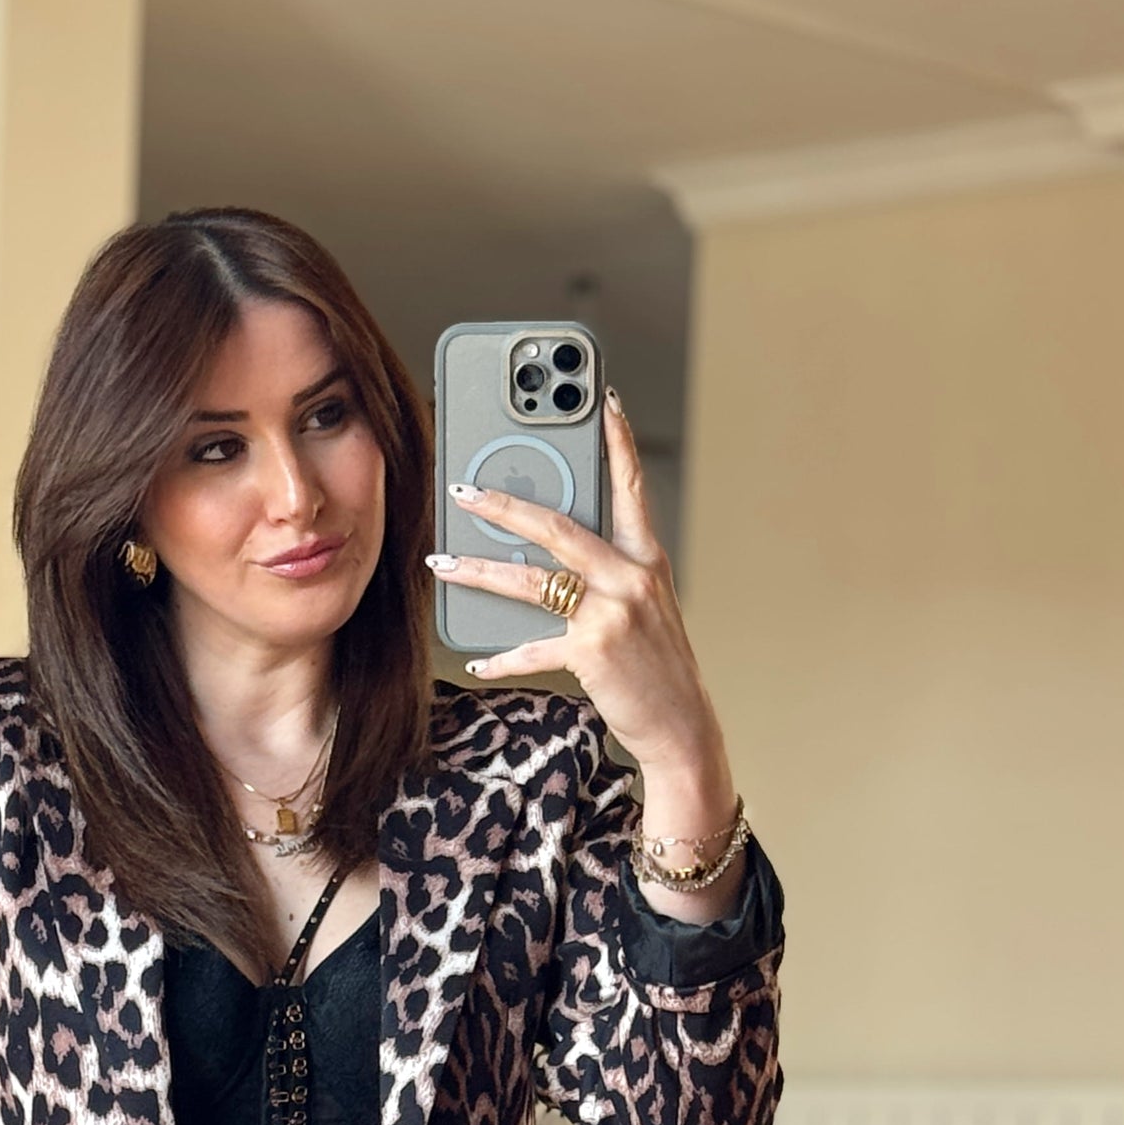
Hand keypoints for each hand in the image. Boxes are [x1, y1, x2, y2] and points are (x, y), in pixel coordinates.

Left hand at [427, 389, 721, 778]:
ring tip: (442, 563)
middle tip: (465, 489)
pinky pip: (532, 648)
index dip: (618, 441)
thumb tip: (544, 556)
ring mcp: (612, 612)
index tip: (602, 400)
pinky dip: (500, 656)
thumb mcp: (643, 606)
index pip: (631, 487)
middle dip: (503, 505)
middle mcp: (631, 577)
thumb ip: (605, 574)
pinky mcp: (592, 651)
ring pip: (530, 581)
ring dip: (479, 571)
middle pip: (557, 526)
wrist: (681, 723)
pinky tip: (476, 659)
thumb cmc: (656, 665)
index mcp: (646, 559)